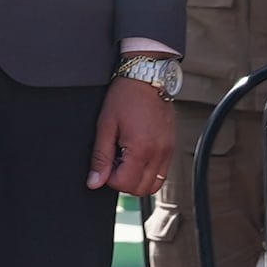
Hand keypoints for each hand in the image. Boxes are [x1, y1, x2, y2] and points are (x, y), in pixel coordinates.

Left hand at [89, 69, 179, 194]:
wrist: (147, 77)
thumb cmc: (125, 96)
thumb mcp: (106, 125)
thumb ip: (100, 157)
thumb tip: (94, 182)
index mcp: (141, 149)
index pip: (125, 184)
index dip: (109, 179)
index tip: (105, 163)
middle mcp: (159, 153)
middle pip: (141, 190)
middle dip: (124, 182)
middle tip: (114, 162)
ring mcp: (168, 151)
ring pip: (154, 185)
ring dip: (138, 179)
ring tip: (126, 159)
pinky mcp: (171, 146)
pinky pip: (162, 172)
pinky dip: (149, 172)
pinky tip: (137, 154)